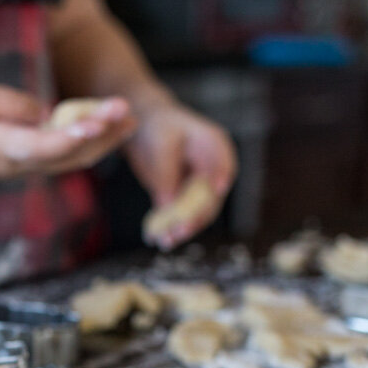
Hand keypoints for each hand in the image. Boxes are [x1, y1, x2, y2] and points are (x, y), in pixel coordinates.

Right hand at [0, 80, 135, 178]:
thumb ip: (11, 105)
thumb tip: (47, 113)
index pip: (42, 145)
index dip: (72, 135)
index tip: (96, 123)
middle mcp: (14, 166)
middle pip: (67, 156)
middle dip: (101, 135)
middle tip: (127, 112)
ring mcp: (20, 170)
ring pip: (69, 161)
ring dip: (101, 142)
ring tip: (128, 122)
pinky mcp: (22, 165)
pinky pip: (60, 158)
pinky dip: (86, 145)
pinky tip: (106, 131)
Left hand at [126, 99, 236, 248]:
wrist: (143, 126)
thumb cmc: (156, 127)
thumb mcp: (160, 146)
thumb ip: (167, 174)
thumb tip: (169, 205)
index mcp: (214, 145)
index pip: (225, 163)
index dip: (222, 176)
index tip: (218, 188)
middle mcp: (212, 168)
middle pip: (212, 197)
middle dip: (198, 216)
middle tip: (181, 229)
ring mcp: (200, 186)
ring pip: (198, 213)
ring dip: (183, 228)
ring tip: (167, 240)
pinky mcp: (183, 198)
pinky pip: (181, 216)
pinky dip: (171, 228)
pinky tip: (158, 238)